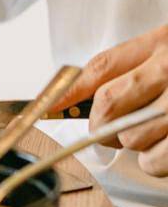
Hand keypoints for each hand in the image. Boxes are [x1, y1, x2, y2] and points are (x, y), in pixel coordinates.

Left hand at [57, 26, 167, 175]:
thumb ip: (131, 64)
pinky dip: (154, 163)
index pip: (102, 66)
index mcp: (164, 43)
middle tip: (112, 129)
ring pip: (130, 137)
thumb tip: (75, 92)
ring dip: (133, 145)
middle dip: (103, 125)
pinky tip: (164, 151)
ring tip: (152, 136)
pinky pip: (154, 161)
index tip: (49, 106)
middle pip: (108, 105)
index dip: (68, 90)